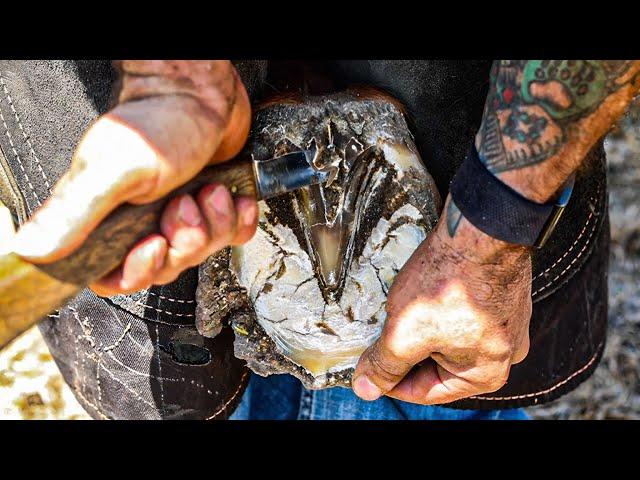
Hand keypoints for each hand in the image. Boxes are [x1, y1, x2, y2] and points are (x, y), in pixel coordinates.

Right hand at [13, 60, 257, 295]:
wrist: (199, 94)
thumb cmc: (156, 124)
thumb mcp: (114, 171)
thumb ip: (77, 212)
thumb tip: (32, 249)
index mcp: (109, 218)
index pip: (116, 276)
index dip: (138, 271)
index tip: (154, 245)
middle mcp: (144, 222)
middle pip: (167, 266)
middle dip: (186, 240)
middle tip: (185, 204)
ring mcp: (181, 216)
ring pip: (202, 251)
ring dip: (214, 224)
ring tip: (210, 190)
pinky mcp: (212, 208)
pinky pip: (231, 236)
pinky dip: (238, 221)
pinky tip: (233, 197)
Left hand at [352, 197, 531, 403]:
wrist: (481, 227)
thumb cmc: (450, 282)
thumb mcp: (405, 333)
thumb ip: (385, 366)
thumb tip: (366, 389)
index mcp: (486, 374)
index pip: (425, 391)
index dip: (388, 381)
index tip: (365, 370)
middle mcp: (502, 353)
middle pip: (437, 364)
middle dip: (405, 351)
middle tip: (377, 336)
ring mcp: (504, 321)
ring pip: (447, 337)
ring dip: (420, 328)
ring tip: (398, 309)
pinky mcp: (498, 295)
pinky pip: (460, 313)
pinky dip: (437, 308)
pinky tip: (420, 292)